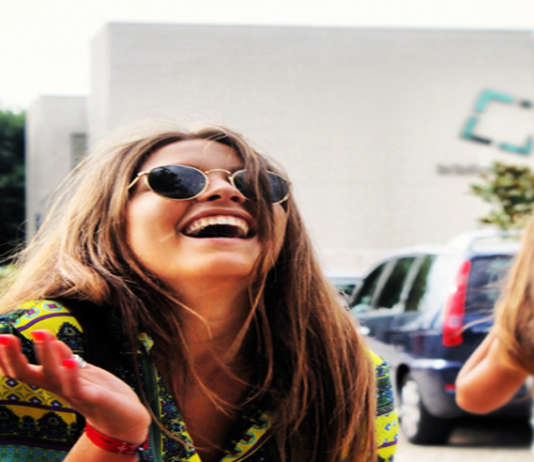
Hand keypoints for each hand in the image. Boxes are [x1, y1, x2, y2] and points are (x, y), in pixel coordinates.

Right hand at [0, 330, 150, 443]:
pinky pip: (78, 388)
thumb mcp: (81, 371)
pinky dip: (72, 374)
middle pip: (27, 375)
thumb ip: (65, 357)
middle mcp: (58, 388)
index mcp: (53, 381)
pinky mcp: (93, 398)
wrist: (125, 419)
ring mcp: (74, 394)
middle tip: (4, 337)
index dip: (7, 358)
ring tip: (40, 332)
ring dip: (47, 354)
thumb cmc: (100, 392)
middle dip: (13, 357)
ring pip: (53, 376)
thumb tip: (50, 339)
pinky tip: (69, 361)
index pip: (22, 371)